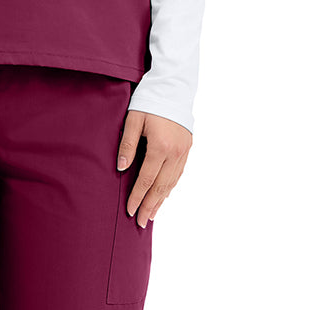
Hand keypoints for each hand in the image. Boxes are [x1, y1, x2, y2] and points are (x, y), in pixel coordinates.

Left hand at [116, 110, 191, 227]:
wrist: (174, 87)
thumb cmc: (149, 101)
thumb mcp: (133, 120)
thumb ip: (127, 145)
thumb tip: (121, 169)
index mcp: (160, 147)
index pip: (146, 180)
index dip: (137, 197)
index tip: (130, 211)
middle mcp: (175, 153)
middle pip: (161, 187)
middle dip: (150, 206)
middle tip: (141, 222)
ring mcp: (184, 151)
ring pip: (172, 182)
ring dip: (161, 200)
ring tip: (152, 214)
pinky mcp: (188, 148)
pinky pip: (179, 173)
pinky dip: (170, 187)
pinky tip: (164, 195)